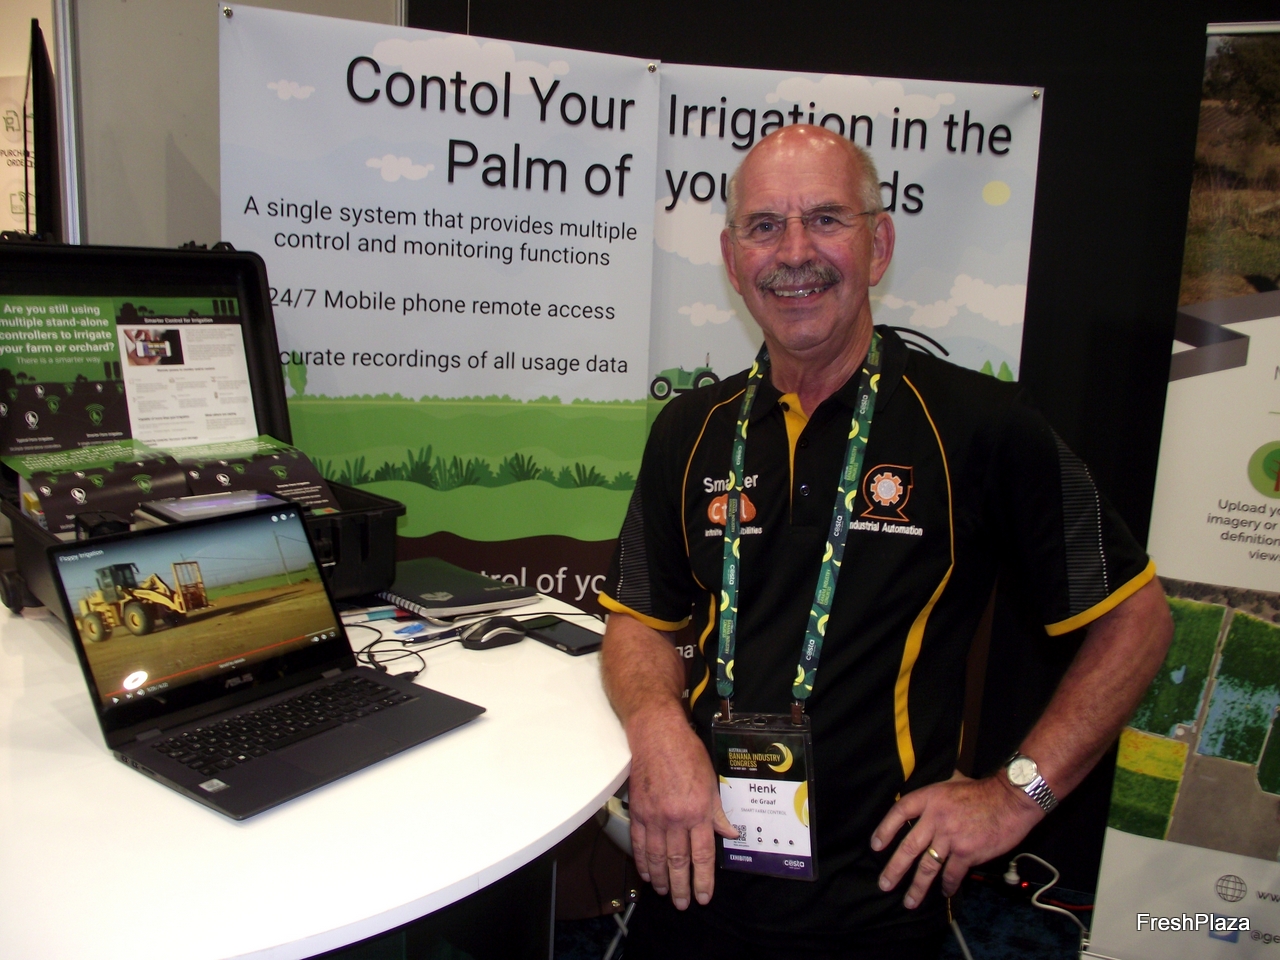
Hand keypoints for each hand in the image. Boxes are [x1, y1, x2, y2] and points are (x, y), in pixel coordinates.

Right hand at [626, 709, 738, 909]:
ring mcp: (655, 816)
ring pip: (658, 858)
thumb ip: (718, 812)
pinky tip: (646, 873)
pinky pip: (640, 844)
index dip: (704, 880)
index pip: (702, 855)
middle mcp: (676, 818)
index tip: (704, 895)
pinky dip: (642, 861)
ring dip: (661, 879)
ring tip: (664, 893)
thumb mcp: (711, 781)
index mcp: (698, 811)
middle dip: (681, 887)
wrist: (657, 735)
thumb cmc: (686, 753)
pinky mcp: (639, 812)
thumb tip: (729, 832)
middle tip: (683, 903)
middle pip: (679, 862)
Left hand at [870, 771, 1043, 908]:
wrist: (1011, 800)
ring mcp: (950, 837)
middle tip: (884, 885)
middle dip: (894, 869)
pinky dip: (948, 885)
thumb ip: (938, 792)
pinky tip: (945, 892)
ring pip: (928, 866)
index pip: (899, 813)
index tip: (875, 846)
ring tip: (909, 901)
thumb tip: (929, 797)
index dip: (885, 830)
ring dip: (917, 887)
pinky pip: (952, 873)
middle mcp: (935, 818)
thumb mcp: (954, 781)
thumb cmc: (984, 790)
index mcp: (929, 798)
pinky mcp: (967, 853)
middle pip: (908, 847)